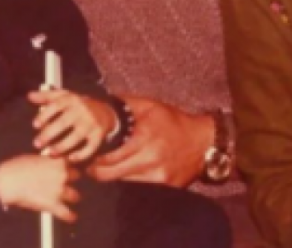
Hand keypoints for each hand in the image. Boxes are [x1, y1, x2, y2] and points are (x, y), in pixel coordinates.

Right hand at [0, 155, 79, 221]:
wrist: (6, 180)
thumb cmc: (17, 167)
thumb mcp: (37, 157)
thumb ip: (49, 160)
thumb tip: (53, 161)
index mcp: (59, 161)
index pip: (74, 163)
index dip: (70, 166)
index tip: (69, 169)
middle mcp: (63, 175)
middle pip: (78, 178)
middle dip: (72, 181)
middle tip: (66, 184)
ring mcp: (59, 190)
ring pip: (76, 196)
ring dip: (72, 197)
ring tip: (69, 199)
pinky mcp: (52, 204)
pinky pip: (67, 213)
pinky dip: (70, 216)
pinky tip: (72, 217)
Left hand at [28, 90, 115, 161]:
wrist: (104, 112)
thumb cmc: (77, 106)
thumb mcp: (64, 97)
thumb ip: (46, 96)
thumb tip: (29, 95)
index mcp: (71, 100)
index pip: (57, 105)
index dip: (45, 115)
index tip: (35, 125)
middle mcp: (82, 111)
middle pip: (64, 122)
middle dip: (49, 134)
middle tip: (36, 144)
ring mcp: (91, 123)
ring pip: (76, 136)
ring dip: (62, 146)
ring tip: (50, 154)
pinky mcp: (98, 135)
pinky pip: (91, 147)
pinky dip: (82, 154)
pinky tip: (70, 158)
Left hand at [87, 97, 212, 186]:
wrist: (204, 143)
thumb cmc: (175, 123)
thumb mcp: (152, 106)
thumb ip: (126, 104)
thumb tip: (101, 102)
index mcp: (144, 134)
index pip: (107, 154)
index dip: (93, 155)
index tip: (87, 153)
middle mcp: (150, 157)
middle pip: (109, 173)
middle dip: (96, 170)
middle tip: (90, 165)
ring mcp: (157, 175)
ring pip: (120, 183)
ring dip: (111, 176)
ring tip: (106, 169)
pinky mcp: (164, 187)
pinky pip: (136, 189)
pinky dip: (128, 182)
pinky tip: (128, 173)